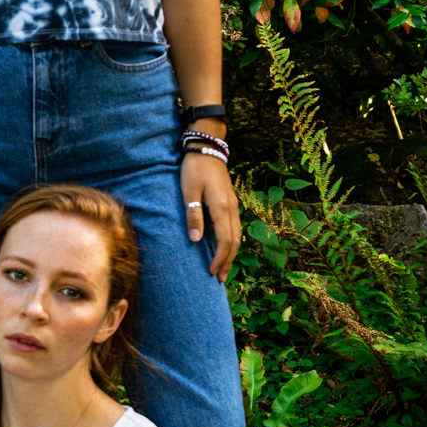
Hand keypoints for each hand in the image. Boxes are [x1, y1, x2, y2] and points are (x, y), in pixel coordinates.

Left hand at [181, 154, 241, 282]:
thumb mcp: (189, 191)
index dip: (219, 258)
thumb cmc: (194, 169)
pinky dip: (231, 242)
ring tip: (223, 269)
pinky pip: (234, 228)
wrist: (207, 148)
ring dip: (231, 254)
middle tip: (219, 279)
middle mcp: (231, 208)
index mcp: (221, 208)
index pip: (224, 241)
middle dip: (227, 261)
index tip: (211, 272)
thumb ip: (193, 215)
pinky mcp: (230, 202)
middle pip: (234, 242)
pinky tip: (225, 248)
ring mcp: (233, 205)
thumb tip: (195, 240)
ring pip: (237, 235)